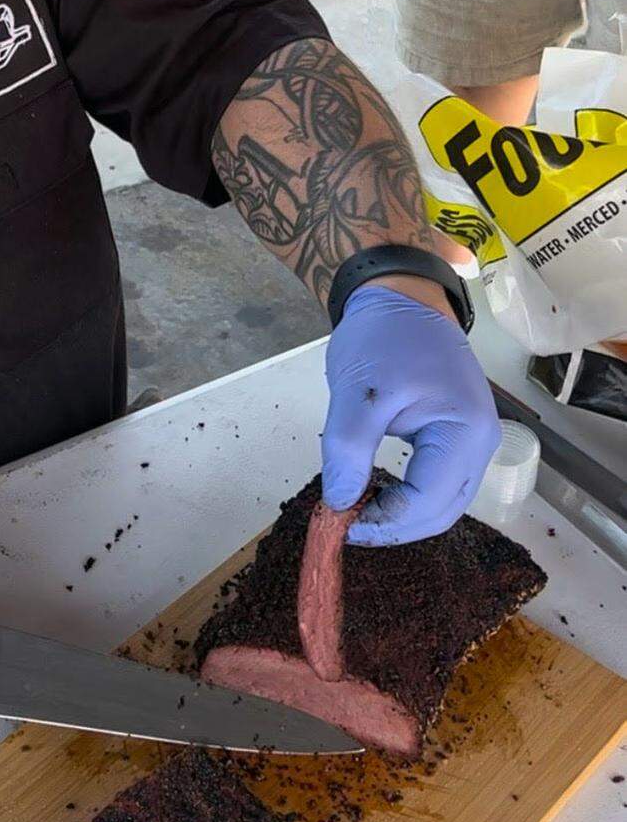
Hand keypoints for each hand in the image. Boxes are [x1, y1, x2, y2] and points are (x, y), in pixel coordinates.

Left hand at [321, 285, 499, 546]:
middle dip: (393, 525)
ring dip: (401, 514)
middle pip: (441, 510)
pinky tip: (376, 491)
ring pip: (442, 501)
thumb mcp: (356, 392)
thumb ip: (348, 450)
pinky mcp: (459, 435)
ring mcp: (475, 440)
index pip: (427, 502)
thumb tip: (340, 503)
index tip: (339, 523)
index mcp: (465, 431)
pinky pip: (439, 481)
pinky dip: (408, 495)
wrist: (401, 295)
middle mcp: (482, 443)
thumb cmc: (383, 336)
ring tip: (356, 508)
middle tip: (343, 523)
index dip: (384, 522)